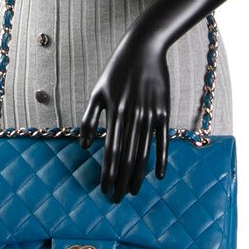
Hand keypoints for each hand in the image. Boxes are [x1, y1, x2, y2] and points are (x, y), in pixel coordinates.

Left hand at [78, 31, 170, 202]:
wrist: (144, 49)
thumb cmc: (117, 71)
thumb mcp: (98, 92)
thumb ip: (90, 119)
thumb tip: (85, 146)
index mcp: (114, 111)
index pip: (110, 150)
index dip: (107, 172)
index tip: (104, 190)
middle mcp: (132, 115)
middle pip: (127, 156)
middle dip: (121, 180)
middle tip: (116, 199)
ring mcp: (149, 114)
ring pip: (143, 151)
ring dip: (138, 175)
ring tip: (132, 192)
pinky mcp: (163, 111)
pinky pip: (162, 140)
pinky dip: (161, 159)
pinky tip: (158, 176)